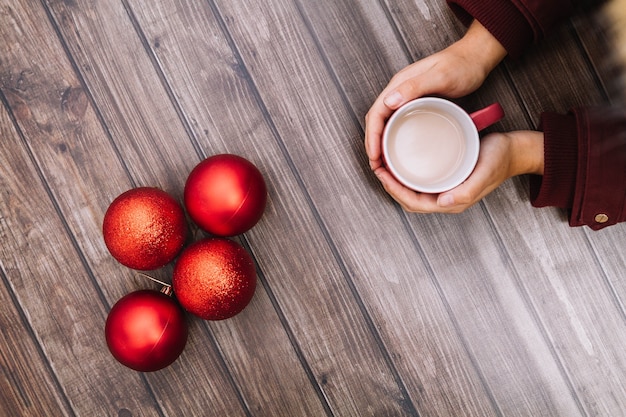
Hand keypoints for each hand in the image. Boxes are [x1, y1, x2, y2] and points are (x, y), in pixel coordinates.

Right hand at [365, 20, 506, 169]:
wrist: (475, 58)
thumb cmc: (461, 65)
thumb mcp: (440, 76)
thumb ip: (415, 86)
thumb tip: (388, 101)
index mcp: (399, 85)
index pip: (376, 113)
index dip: (371, 137)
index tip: (374, 156)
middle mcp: (399, 92)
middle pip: (377, 121)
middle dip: (373, 144)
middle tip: (377, 167)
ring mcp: (406, 98)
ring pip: (385, 124)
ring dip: (381, 143)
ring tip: (384, 164)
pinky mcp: (416, 104)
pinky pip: (398, 123)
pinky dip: (393, 139)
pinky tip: (399, 151)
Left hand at [373, 131, 544, 212]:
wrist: (515, 150)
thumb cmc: (500, 159)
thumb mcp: (484, 173)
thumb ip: (466, 191)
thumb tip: (443, 203)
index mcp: (451, 202)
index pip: (414, 203)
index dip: (395, 191)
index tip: (382, 174)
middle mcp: (445, 198)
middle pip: (409, 198)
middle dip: (390, 186)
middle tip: (378, 167)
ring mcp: (445, 188)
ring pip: (413, 189)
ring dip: (396, 180)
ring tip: (384, 164)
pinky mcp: (447, 176)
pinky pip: (420, 180)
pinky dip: (406, 173)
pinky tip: (400, 160)